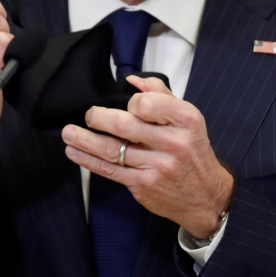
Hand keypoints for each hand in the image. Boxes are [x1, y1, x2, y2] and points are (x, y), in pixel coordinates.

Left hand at [62, 75, 234, 239]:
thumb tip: (132, 81)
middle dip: (99, 118)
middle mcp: (173, 143)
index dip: (131, 103)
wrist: (206, 195)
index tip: (126, 106)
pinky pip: (110, 170)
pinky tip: (75, 152)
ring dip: (85, 140)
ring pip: (112, 149)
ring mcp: (157, 166)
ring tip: (68, 133)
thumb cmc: (193, 151)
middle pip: (125, 125)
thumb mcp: (188, 118)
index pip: (147, 104)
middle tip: (89, 115)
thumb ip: (161, 95)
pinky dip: (88, 160)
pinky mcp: (143, 185)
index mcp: (186, 119)